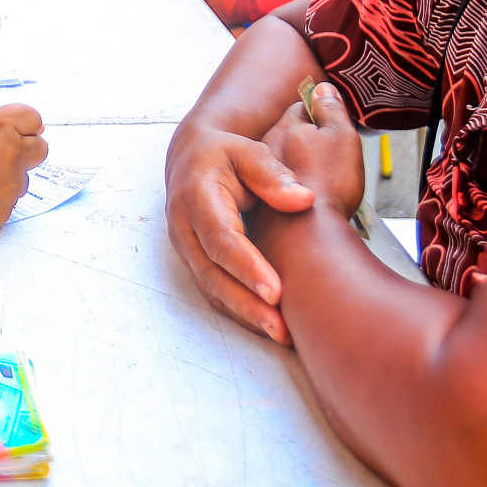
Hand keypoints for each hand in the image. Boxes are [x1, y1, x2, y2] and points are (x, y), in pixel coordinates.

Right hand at [0, 104, 48, 239]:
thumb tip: (13, 133)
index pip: (33, 119)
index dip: (23, 126)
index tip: (14, 131)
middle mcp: (10, 155)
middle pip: (39, 149)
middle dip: (23, 152)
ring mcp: (9, 186)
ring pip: (20, 180)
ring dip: (4, 179)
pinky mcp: (2, 212)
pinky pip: (5, 203)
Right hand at [165, 119, 318, 343]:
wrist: (193, 156)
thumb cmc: (225, 153)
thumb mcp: (248, 151)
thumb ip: (273, 175)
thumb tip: (303, 200)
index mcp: (195, 197)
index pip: (220, 239)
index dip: (246, 267)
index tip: (276, 290)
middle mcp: (184, 228)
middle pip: (213, 274)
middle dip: (246, 304)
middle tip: (281, 327)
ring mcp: (186, 248)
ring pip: (212, 289)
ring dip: (245, 314)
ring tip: (282, 334)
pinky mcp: (195, 261)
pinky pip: (215, 291)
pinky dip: (240, 310)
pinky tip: (268, 324)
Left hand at [264, 82, 365, 219]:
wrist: (307, 240)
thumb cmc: (328, 186)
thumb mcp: (340, 138)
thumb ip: (331, 111)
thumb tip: (322, 88)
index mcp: (283, 133)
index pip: (299, 112)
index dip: (316, 115)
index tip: (329, 125)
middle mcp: (264, 157)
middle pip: (286, 142)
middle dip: (304, 147)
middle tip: (328, 160)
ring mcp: (259, 187)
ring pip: (279, 173)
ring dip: (296, 177)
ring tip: (318, 189)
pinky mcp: (261, 216)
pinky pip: (276, 203)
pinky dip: (289, 205)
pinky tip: (304, 214)